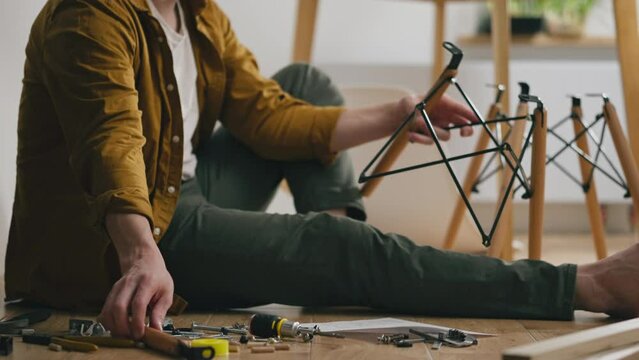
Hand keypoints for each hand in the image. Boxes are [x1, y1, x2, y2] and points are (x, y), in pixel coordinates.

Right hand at [99, 214, 173, 339]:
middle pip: (118, 307)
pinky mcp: (110, 293)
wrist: (144, 261)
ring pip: (108, 309)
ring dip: (114, 326)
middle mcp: (129, 283)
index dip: (137, 321)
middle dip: (123, 326)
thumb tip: (156, 329)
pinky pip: (104, 310)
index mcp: (146, 282)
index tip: (140, 333)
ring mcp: (117, 287)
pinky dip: (108, 322)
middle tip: (131, 336)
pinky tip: (117, 327)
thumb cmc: (157, 277)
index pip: (138, 303)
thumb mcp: (167, 292)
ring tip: (125, 334)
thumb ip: (161, 311)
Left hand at [398, 93, 476, 144]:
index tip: (477, 120)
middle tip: (464, 133)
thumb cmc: (406, 105)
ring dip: (433, 132)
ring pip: (445, 135)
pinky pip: (431, 141)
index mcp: (444, 103)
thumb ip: (415, 111)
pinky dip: (421, 139)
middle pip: (463, 125)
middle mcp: (445, 116)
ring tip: (417, 124)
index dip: (470, 114)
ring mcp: (439, 127)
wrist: (398, 117)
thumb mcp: (408, 103)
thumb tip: (420, 121)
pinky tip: (411, 135)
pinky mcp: (431, 137)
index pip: (460, 109)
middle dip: (466, 129)